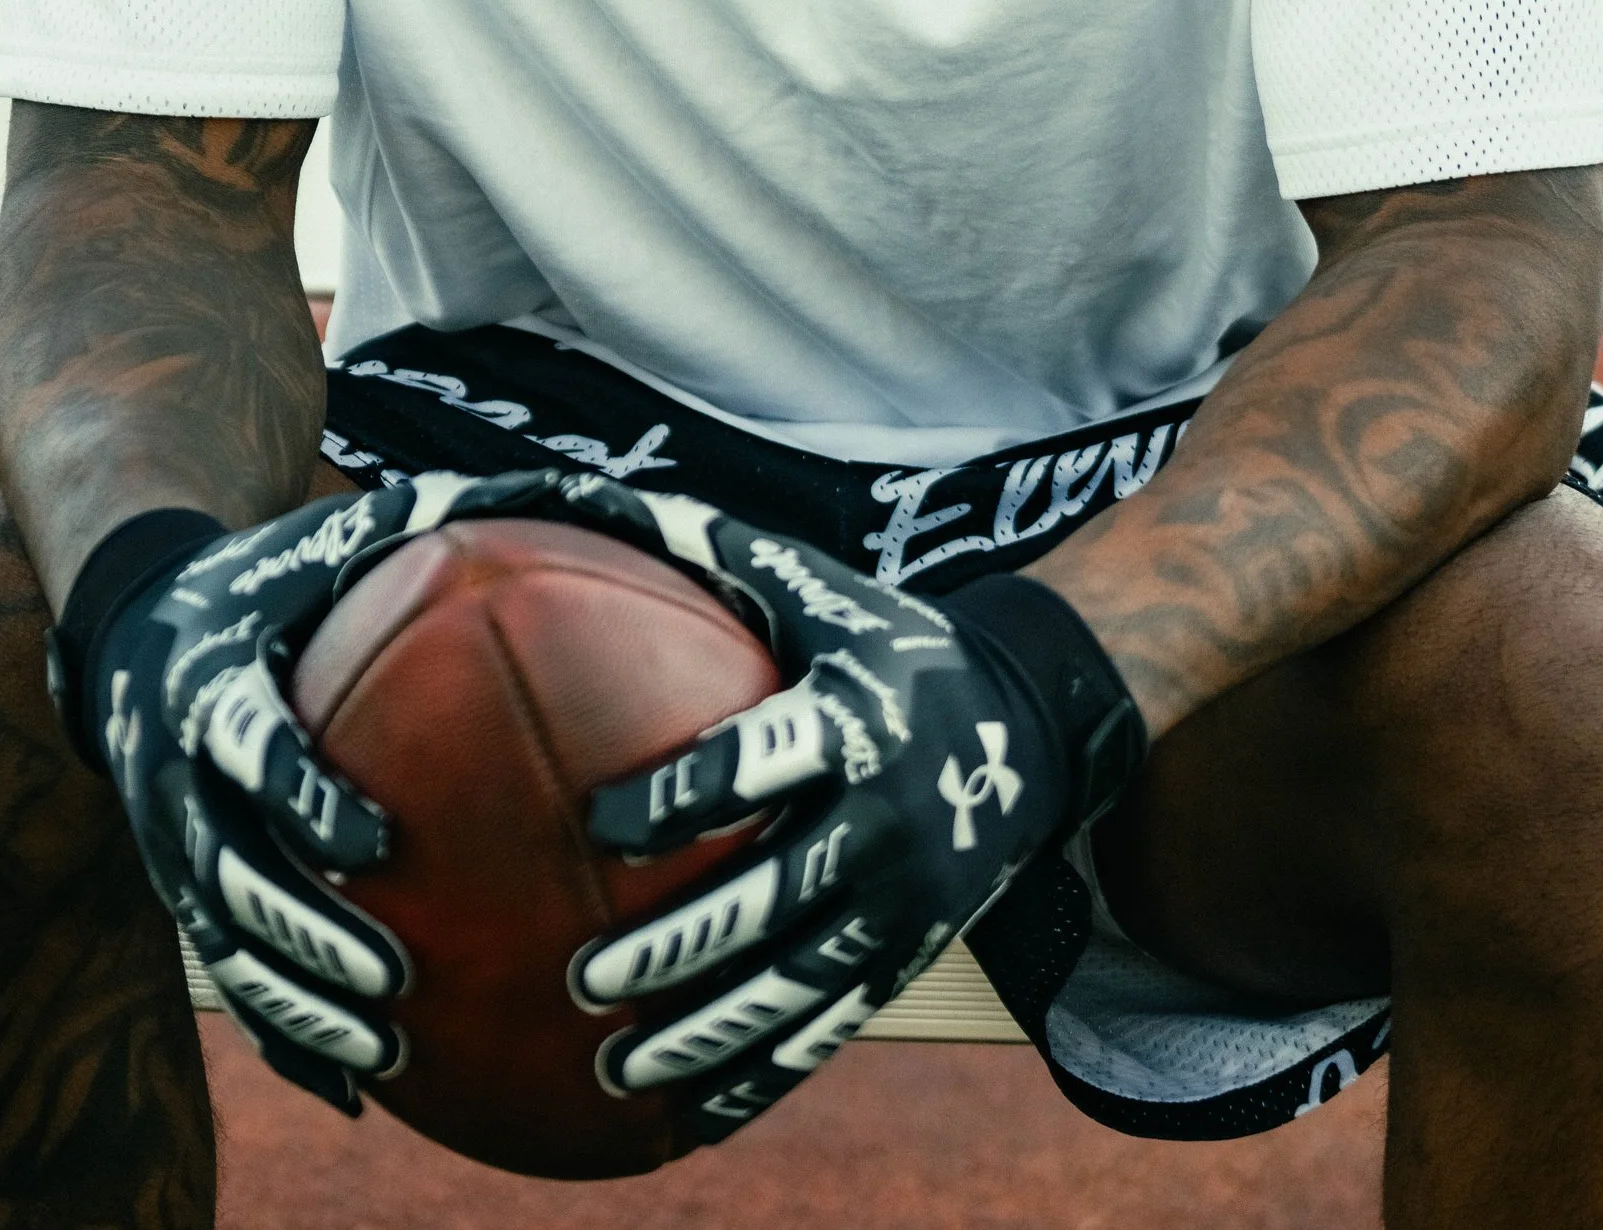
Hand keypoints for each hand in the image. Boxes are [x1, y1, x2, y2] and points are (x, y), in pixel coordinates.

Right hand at [66, 468, 562, 1109]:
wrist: (136, 621)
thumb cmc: (278, 567)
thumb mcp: (336, 530)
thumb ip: (436, 521)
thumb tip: (581, 496)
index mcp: (209, 674)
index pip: (241, 740)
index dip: (300, 794)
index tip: (375, 840)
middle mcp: (171, 767)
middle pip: (223, 868)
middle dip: (303, 933)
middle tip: (394, 978)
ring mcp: (167, 840)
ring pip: (221, 944)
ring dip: (296, 1003)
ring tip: (387, 1046)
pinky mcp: (179, 890)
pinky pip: (229, 978)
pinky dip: (287, 1037)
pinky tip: (361, 1087)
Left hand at [550, 483, 1145, 1139]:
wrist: (1030, 718)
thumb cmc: (879, 636)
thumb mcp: (812, 586)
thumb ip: (703, 550)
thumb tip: (571, 487)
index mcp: (853, 717)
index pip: (765, 755)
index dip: (688, 790)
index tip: (603, 822)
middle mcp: (886, 815)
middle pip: (776, 892)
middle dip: (682, 941)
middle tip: (586, 972)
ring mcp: (903, 900)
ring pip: (799, 985)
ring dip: (707, 1033)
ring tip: (614, 1065)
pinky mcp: (906, 958)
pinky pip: (826, 1031)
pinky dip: (754, 1079)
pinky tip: (678, 1115)